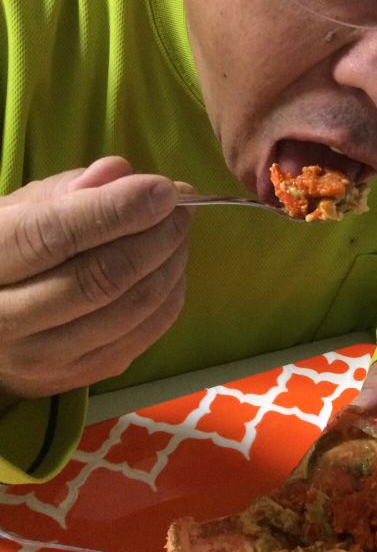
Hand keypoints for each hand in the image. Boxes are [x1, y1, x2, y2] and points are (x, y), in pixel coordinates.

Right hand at [0, 157, 191, 398]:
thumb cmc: (10, 247)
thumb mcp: (23, 208)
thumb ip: (70, 188)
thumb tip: (119, 173)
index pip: (54, 236)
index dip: (116, 210)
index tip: (164, 189)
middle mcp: (3, 320)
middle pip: (99, 278)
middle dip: (156, 237)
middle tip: (183, 207)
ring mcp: (39, 359)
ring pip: (127, 310)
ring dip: (169, 266)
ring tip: (180, 233)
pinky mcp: (73, 378)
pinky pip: (140, 338)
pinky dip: (168, 299)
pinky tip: (171, 269)